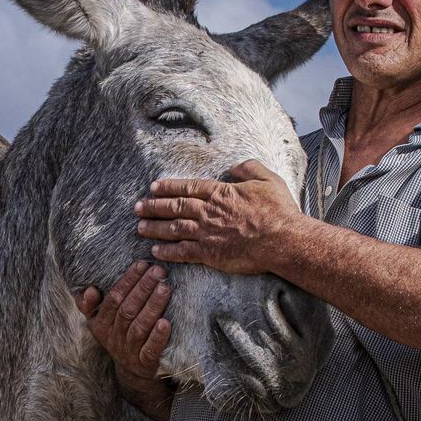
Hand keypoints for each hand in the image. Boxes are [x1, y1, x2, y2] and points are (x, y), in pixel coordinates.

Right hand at [73, 261, 173, 420]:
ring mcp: (129, 351)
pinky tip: (166, 323)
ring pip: (139, 327)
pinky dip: (158, 337)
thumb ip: (90, 305)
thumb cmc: (120, 335)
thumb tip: (88, 289)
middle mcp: (112, 338)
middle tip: (158, 272)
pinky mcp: (145, 364)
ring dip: (152, 306)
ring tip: (165, 288)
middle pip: (127, 310)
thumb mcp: (100, 321)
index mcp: (100, 324)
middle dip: (143, 288)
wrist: (133, 371)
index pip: (113, 298)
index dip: (127, 280)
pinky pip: (150, 350)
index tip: (142, 264)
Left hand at [135, 159, 302, 274]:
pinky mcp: (210, 254)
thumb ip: (249, 168)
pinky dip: (168, 252)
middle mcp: (208, 212)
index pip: (188, 188)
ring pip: (174, 229)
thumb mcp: (267, 179)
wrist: (282, 239)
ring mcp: (207, 233)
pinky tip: (156, 251)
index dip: (169, 187)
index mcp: (220, 193)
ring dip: (155, 228)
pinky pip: (183, 252)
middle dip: (154, 207)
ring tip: (139, 228)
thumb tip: (234, 166)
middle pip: (175, 207)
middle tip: (138, 207)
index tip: (154, 187)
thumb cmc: (278, 210)